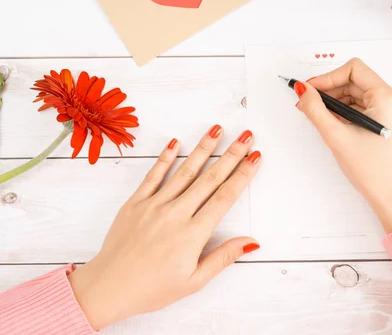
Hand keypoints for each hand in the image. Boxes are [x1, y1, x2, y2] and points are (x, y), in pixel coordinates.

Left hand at [68, 126, 261, 329]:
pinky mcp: (135, 203)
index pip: (225, 197)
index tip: (256, 157)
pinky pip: (153, 176)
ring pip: (184, 171)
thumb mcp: (194, 281)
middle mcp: (175, 214)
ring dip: (203, 149)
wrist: (109, 288)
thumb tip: (252, 242)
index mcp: (193, 234)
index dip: (243, 175)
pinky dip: (165, 158)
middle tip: (246, 136)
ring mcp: (154, 205)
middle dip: (231, 154)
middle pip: (210, 178)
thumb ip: (223, 257)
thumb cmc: (152, 289)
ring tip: (217, 130)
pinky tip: (175, 142)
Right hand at [295, 58, 391, 232]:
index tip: (309, 90)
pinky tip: (334, 124)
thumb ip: (316, 109)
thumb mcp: (336, 137)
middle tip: (307, 105)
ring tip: (319, 118)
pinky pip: (366, 105)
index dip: (327, 77)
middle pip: (355, 81)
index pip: (353, 69)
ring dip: (337, 102)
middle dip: (330, 91)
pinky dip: (348, 111)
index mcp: (388, 97)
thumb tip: (302, 89)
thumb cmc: (372, 171)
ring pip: (359, 93)